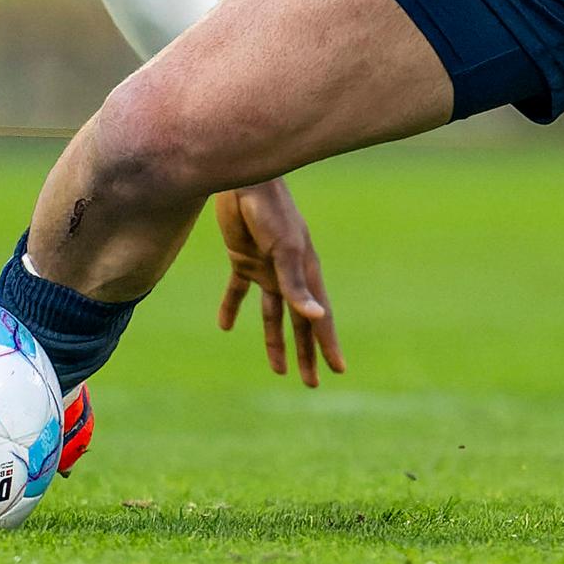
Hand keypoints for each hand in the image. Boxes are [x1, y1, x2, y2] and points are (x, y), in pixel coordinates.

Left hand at [213, 181, 344, 385]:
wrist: (242, 181)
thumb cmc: (270, 211)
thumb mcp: (286, 249)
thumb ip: (297, 284)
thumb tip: (317, 315)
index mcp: (306, 271)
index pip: (318, 317)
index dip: (327, 345)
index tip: (337, 370)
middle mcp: (290, 274)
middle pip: (299, 322)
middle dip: (306, 352)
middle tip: (311, 382)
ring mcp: (267, 268)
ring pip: (273, 314)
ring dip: (275, 341)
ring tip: (278, 370)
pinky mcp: (242, 260)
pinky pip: (238, 292)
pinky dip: (232, 309)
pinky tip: (226, 327)